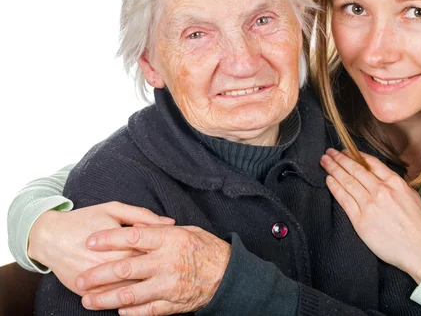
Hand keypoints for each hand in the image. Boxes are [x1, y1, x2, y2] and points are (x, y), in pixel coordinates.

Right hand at [28, 201, 174, 294]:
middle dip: (159, 275)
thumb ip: (143, 216)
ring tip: (158, 288)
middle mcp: (111, 262)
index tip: (176, 255)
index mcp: (122, 242)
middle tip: (172, 273)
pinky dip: (123, 300)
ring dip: (144, 292)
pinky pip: (107, 298)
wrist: (49, 236)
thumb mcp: (114, 209)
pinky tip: (137, 299)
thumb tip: (170, 223)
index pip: (152, 251)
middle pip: (143, 273)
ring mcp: (97, 279)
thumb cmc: (85, 219)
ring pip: (127, 291)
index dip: (166, 254)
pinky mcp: (85, 290)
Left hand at [76, 225, 231, 314]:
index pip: (133, 236)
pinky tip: (117, 311)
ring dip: (105, 299)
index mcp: (170, 239)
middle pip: (124, 268)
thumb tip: (136, 225)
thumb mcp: (187, 231)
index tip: (90, 241)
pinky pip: (145, 311)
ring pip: (129, 294)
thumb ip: (161, 230)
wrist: (228, 274)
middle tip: (80, 278)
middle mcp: (166, 262)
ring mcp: (168, 285)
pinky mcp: (172, 304)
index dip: (109, 238)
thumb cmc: (206, 249)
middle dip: (98, 275)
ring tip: (88, 300)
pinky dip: (129, 312)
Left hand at [321, 148, 420, 282]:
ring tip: (324, 161)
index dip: (356, 155)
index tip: (346, 151)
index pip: (371, 163)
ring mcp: (370, 205)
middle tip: (329, 152)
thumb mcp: (416, 199)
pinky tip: (328, 180)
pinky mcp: (361, 221)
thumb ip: (401, 188)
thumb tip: (390, 182)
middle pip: (355, 169)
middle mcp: (381, 191)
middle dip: (340, 158)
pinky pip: (344, 200)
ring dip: (334, 169)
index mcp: (396, 183)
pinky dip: (335, 188)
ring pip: (347, 181)